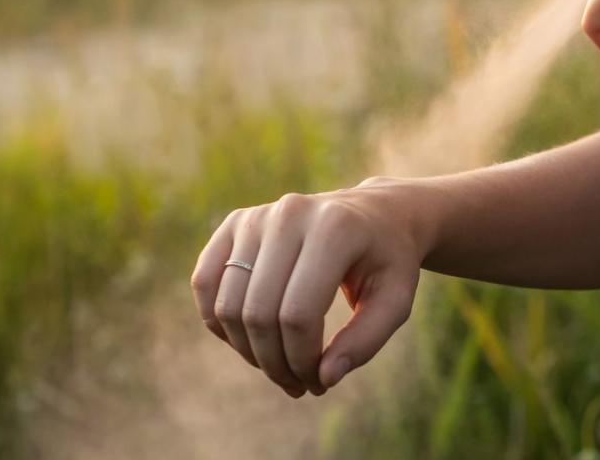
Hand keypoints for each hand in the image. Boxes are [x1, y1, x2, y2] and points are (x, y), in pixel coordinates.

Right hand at [190, 178, 423, 396]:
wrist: (376, 214)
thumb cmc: (388, 262)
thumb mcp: (394, 301)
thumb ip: (365, 341)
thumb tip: (324, 378)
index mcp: (335, 228)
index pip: (298, 313)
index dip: (302, 360)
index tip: (320, 382)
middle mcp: (289, 214)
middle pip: (259, 313)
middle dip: (275, 363)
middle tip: (299, 385)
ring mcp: (257, 216)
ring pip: (228, 305)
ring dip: (248, 351)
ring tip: (280, 367)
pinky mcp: (235, 222)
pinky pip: (205, 282)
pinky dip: (219, 323)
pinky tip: (251, 341)